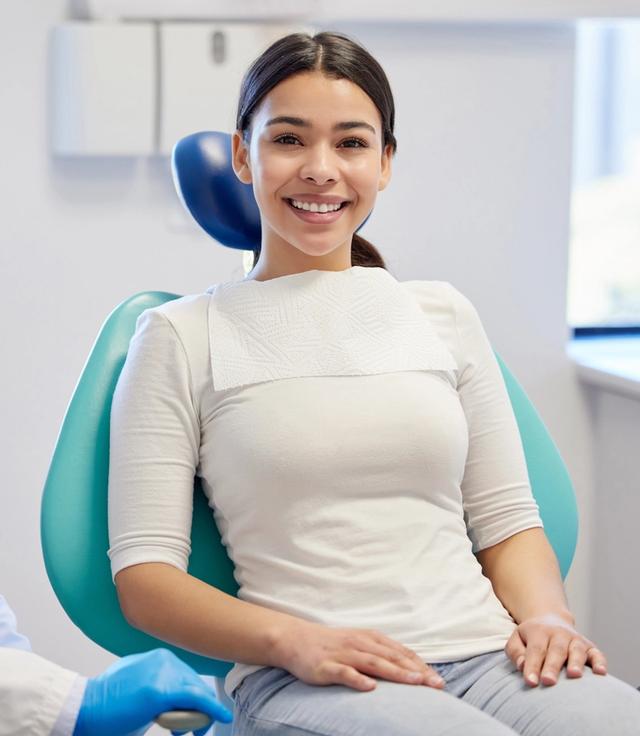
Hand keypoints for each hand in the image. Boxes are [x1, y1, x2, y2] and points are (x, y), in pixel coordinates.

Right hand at [73, 648, 232, 735]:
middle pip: (194, 684)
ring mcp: (162, 674)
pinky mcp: (161, 692)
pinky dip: (211, 709)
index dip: (192, 697)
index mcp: (157, 658)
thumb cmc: (106, 704)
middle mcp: (163, 660)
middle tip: (193, 728)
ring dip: (199, 714)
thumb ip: (156, 686)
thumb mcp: (136, 685)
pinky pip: (196, 700)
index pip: (186, 677)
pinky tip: (221, 716)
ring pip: (196, 694)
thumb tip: (172, 702)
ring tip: (191, 730)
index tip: (194, 712)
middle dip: (198, 707)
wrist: (84, 708)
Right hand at [273, 621, 445, 690]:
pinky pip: (344, 673)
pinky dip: (358, 679)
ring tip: (415, 682)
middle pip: (392, 658)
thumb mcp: (359, 644)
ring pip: (373, 663)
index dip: (420, 665)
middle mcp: (360, 644)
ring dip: (396, 672)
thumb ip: (381, 653)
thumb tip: (408, 667)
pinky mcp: (327, 667)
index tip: (438, 679)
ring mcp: (344, 655)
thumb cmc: (332, 645)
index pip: (400, 652)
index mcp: (370, 638)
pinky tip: (370, 687)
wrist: (296, 639)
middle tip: (436, 684)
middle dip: (416, 671)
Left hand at [505, 613, 607, 686]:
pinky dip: (600, 662)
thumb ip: (516, 652)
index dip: (532, 666)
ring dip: (576, 662)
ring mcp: (576, 639)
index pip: (536, 650)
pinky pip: (597, 654)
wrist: (551, 619)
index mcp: (539, 631)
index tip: (530, 682)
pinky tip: (600, 673)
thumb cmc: (532, 637)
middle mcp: (559, 634)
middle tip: (548, 681)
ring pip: (577, 650)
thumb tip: (522, 666)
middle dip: (552, 667)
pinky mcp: (590, 647)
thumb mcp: (517, 638)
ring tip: (574, 675)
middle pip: (556, 650)